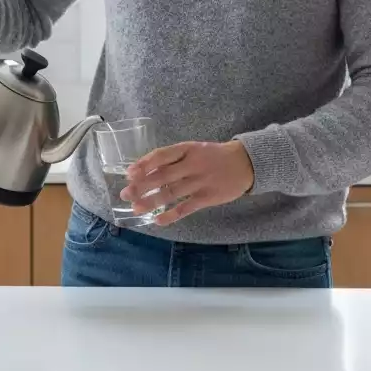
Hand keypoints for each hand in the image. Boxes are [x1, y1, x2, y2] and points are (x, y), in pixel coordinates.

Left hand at [120, 140, 255, 225]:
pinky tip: (158, 220)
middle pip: (163, 176)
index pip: (162, 156)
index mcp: (187, 149)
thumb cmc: (213, 156)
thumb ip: (173, 159)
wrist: (245, 163)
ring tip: (136, 208)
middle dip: (142, 186)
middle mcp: (192, 164)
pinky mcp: (208, 197)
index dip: (144, 165)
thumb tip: (145, 171)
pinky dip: (171, 215)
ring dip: (152, 201)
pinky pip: (186, 208)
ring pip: (172, 193)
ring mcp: (200, 182)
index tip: (129, 174)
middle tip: (125, 194)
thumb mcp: (194, 149)